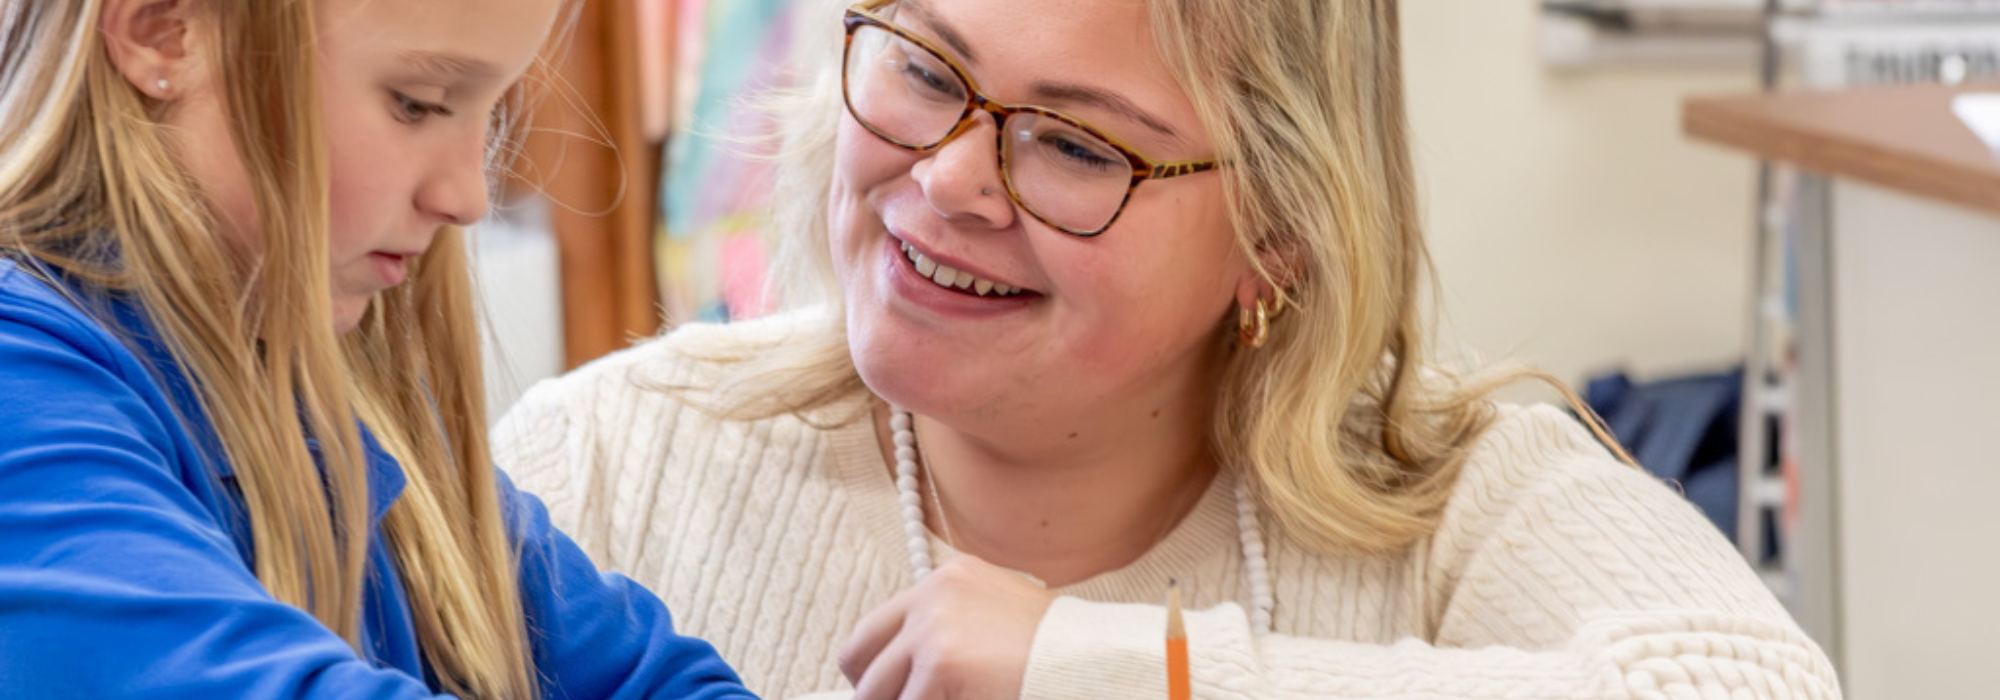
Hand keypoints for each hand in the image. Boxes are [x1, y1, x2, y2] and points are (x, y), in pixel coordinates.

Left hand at [837, 556, 1057, 699]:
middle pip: (861, 664)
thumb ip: (945, 634)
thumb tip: (899, 676)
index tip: (879, 692)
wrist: (1094, 660)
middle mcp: (933, 598)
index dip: (869, 671)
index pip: (871, 632)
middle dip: (878, 697)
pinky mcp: (942, 668)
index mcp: (946, 580)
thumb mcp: (994, 619)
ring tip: (951, 698)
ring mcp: (934, 632)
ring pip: (878, 695)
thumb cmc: (1056, 652)